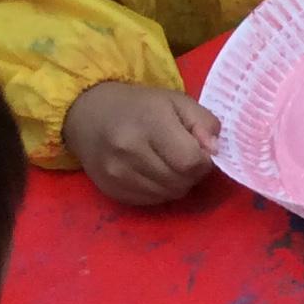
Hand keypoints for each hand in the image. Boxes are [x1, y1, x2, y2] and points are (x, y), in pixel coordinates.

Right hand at [62, 82, 219, 205]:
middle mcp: (129, 152)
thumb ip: (204, 123)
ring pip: (167, 195)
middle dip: (192, 173)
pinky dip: (160, 191)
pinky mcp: (110, 189)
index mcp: (150, 125)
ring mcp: (116, 174)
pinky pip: (150, 201)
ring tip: (169, 163)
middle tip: (185, 157)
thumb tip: (214, 150)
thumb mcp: (177, 102)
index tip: (200, 150)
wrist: (89, 114)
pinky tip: (154, 172)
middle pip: (180, 181)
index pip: (190, 162)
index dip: (204, 160)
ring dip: (177, 183)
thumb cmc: (140, 106)